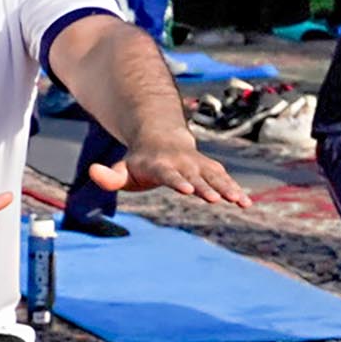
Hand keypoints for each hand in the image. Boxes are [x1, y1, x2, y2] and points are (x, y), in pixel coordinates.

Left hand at [94, 136, 250, 211]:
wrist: (161, 137)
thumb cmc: (139, 161)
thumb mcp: (122, 169)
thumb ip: (109, 177)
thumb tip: (94, 172)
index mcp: (160, 165)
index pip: (169, 175)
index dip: (178, 181)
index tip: (188, 190)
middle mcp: (182, 163)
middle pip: (195, 177)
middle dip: (206, 187)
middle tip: (216, 199)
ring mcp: (198, 164)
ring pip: (214, 177)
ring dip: (227, 189)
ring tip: (239, 202)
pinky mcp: (210, 168)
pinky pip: (225, 179)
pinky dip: (235, 189)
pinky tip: (246, 203)